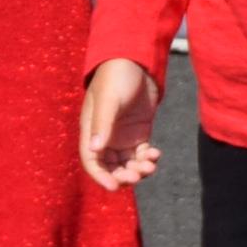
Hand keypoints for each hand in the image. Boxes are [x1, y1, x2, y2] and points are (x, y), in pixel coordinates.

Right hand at [78, 59, 165, 188]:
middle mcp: (105, 137)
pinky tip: (155, 155)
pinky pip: (141, 154)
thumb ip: (102, 123)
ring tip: (150, 166)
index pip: (92, 161)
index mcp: (91, 131)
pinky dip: (147, 159)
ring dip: (137, 170)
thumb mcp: (109, 99)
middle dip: (123, 176)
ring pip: (127, 163)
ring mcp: (122, 136)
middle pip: (111, 167)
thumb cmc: (116, 76)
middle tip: (138, 175)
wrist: (136, 60)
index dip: (101, 177)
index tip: (115, 186)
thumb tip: (95, 149)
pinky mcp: (138, 132)